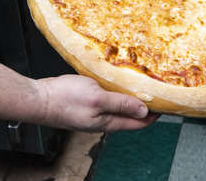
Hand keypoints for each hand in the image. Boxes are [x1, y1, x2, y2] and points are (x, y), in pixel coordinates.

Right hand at [34, 75, 159, 132]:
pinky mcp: (85, 104)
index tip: (166, 102)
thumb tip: (144, 111)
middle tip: (156, 90)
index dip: (155, 114)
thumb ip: (121, 104)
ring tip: (140, 83)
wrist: (39, 98)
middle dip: (145, 105)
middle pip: (131, 115)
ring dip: (130, 97)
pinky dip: (116, 92)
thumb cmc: (65, 99)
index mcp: (109, 122)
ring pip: (119, 107)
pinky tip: (116, 81)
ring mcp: (94, 113)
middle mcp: (103, 121)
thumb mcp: (97, 99)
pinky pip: (107, 100)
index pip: (140, 123)